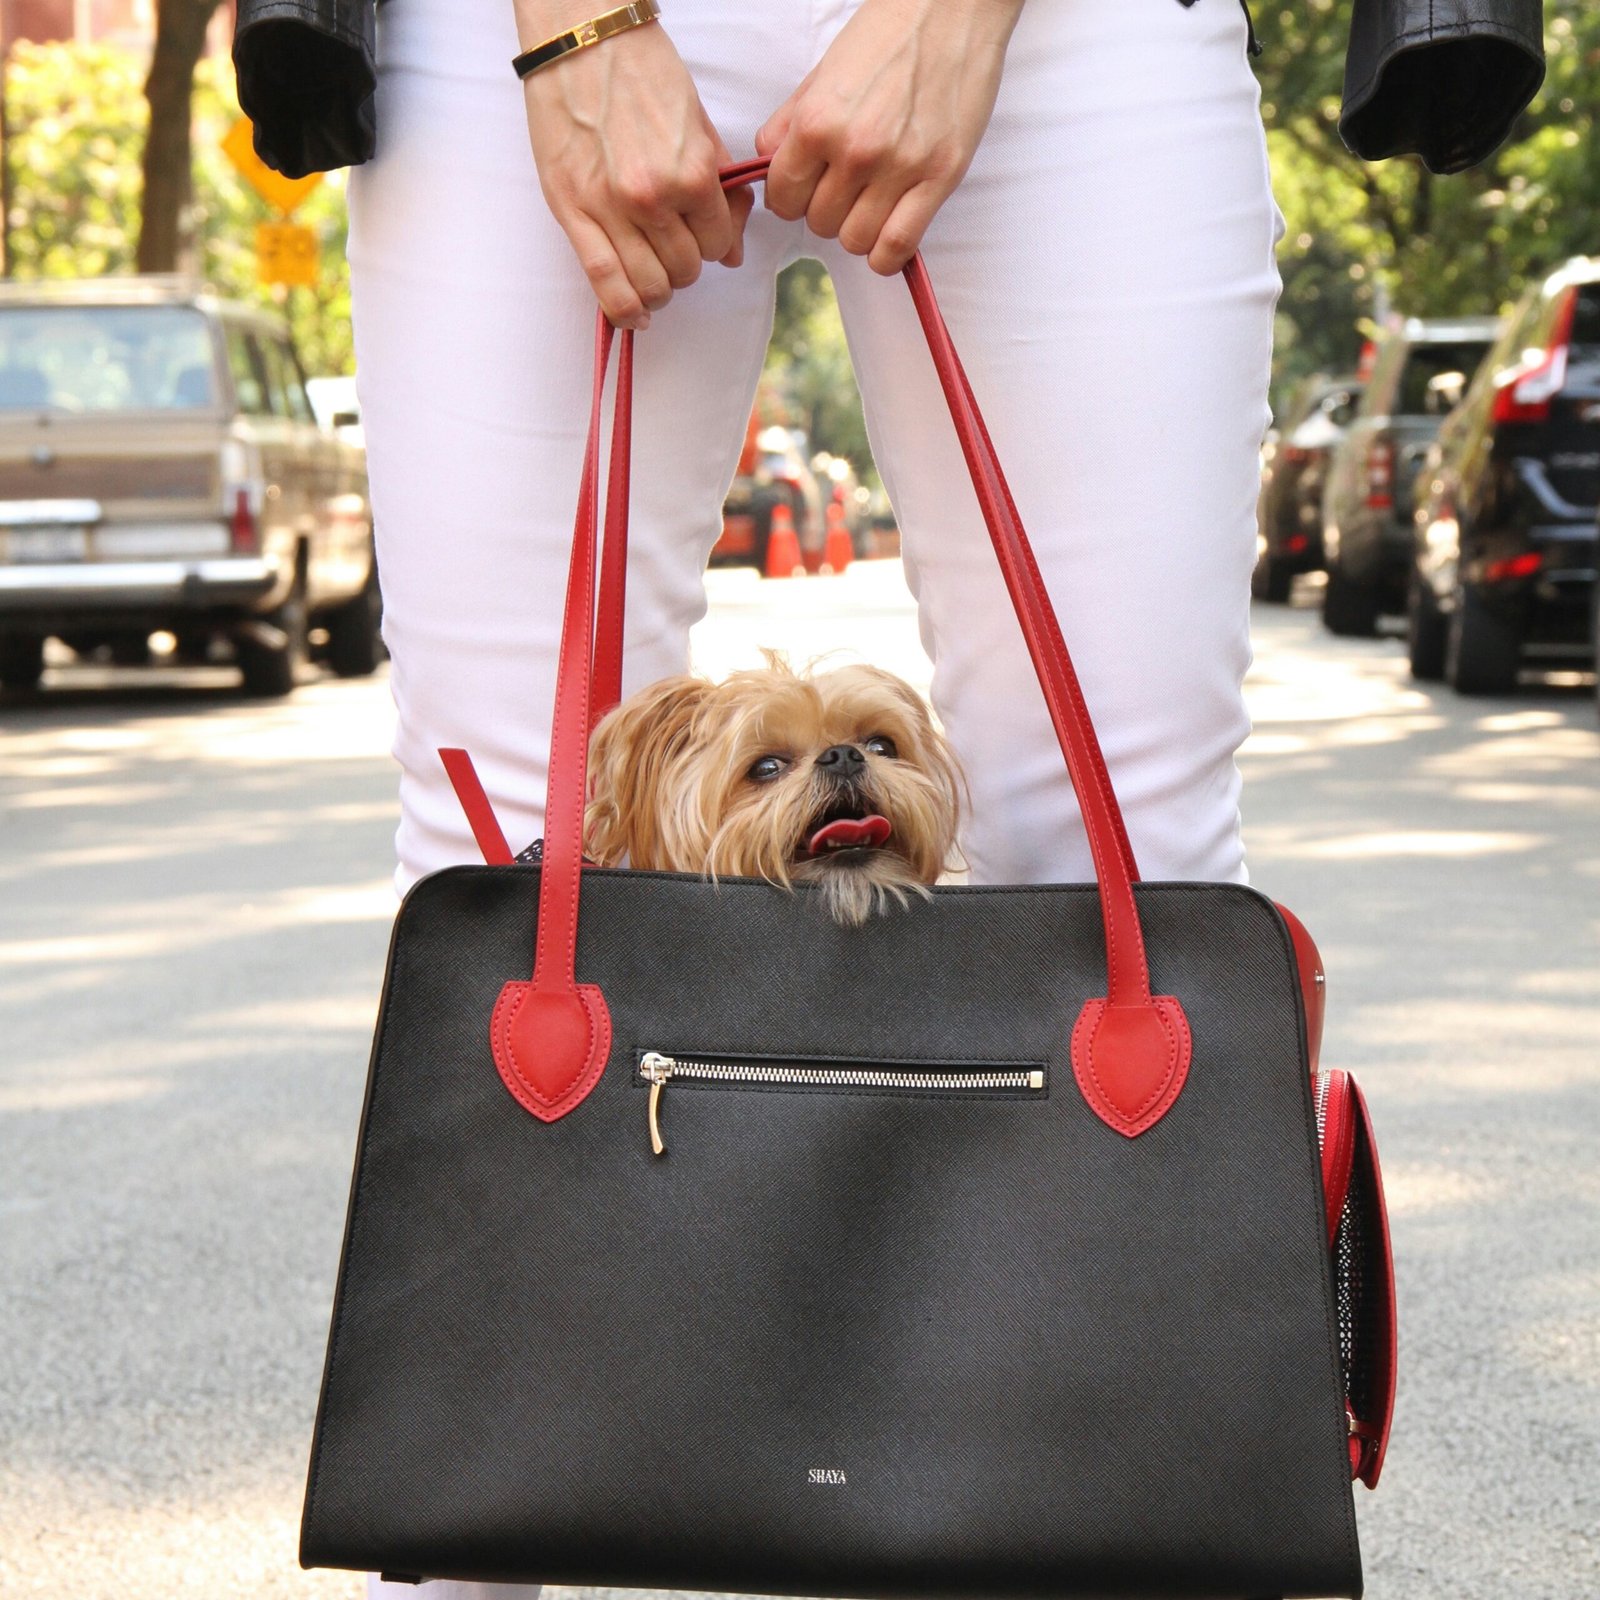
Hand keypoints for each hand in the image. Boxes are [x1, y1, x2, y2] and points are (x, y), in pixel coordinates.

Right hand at [516, 4, 753, 328]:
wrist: (583, 38)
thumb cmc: (642, 71)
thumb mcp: (697, 123)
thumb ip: (719, 187)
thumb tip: (732, 251)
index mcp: (691, 172)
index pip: (719, 244)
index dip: (717, 245)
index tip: (706, 236)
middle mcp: (653, 197)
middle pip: (686, 269)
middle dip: (687, 265)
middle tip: (676, 247)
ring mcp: (611, 209)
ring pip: (651, 285)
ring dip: (659, 289)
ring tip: (656, 278)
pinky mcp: (572, 212)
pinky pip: (604, 282)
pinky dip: (624, 309)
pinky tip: (635, 317)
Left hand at [754, 0, 1024, 273]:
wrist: (952, 6)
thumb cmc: (888, 32)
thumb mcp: (823, 72)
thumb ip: (790, 123)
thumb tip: (768, 165)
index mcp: (818, 122)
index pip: (782, 198)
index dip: (790, 198)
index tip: (806, 188)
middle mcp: (855, 150)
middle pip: (818, 224)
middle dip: (825, 210)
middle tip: (844, 187)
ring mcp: (899, 168)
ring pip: (854, 241)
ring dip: (857, 229)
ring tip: (870, 202)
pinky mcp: (939, 178)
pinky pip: (897, 247)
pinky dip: (887, 253)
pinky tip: (889, 232)